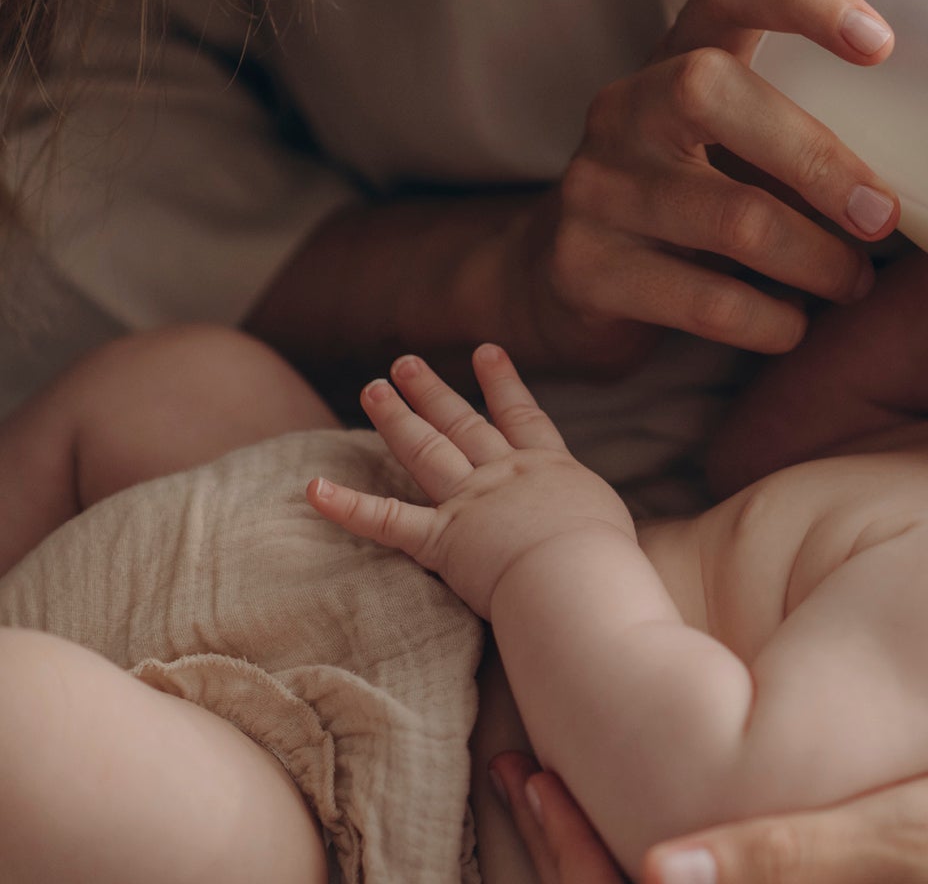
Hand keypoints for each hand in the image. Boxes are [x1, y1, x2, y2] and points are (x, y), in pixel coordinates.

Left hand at [307, 345, 634, 617]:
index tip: (487, 352)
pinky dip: (348, 506)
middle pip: (463, 424)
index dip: (504, 384)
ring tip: (373, 387)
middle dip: (432, 391)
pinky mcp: (443, 540)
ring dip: (396, 417)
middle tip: (405, 364)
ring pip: (425, 451)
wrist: (580, 578)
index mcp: (550, 470)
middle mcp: (506, 475)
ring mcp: (471, 503)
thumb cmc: (608, 563)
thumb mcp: (611, 528)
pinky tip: (313, 487)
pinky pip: (387, 521)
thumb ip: (592, 521)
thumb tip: (600, 538)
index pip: (523, 417)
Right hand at [480, 0, 904, 370]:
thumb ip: (810, 131)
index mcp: (677, 57)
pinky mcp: (585, 267)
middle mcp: (626, 107)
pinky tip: (794, 326)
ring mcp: (596, 185)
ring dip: (813, 259)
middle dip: (818, 159)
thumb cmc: (691, 202)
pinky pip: (702, 300)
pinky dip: (770, 320)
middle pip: (713, 92)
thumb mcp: (736, 147)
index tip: (880, 43)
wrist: (559, 281)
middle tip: (883, 218)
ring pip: (727, 216)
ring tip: (852, 283)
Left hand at [490, 752, 927, 883]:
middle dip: (572, 849)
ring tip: (568, 767)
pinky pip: (741, 871)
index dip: (564, 856)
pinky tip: (672, 791)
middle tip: (528, 764)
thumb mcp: (923, 838)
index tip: (531, 772)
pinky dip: (682, 843)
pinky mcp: (851, 870)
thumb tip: (656, 872)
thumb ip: (794, 859)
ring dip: (611, 846)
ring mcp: (820, 883)